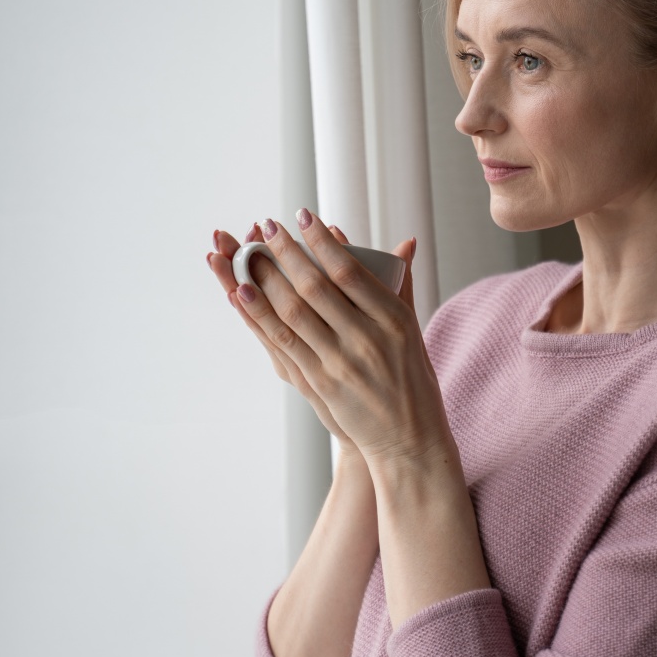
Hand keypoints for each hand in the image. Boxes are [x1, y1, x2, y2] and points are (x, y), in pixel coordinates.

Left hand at [223, 210, 450, 466]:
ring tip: (245, 251)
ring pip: (294, 313)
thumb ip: (402, 285)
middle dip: (287, 252)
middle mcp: (367, 338)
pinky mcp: (320, 383)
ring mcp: (341, 362)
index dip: (324, 242)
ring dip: (265, 279)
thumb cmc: (413, 381)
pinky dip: (259, 316)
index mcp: (394, 320)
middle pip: (317, 287)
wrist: (409, 440)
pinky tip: (241, 294)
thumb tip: (406, 243)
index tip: (304, 217)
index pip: (351, 271)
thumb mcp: (414, 331)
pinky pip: (283, 343)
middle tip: (268, 226)